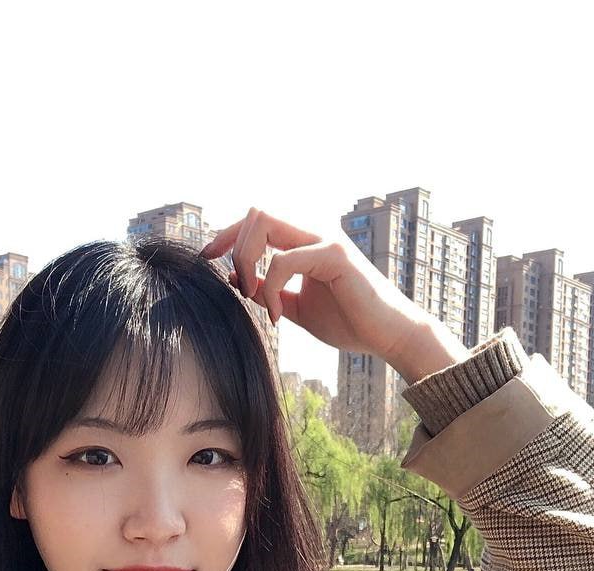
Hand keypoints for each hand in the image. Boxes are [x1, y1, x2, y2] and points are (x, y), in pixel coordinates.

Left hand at [199, 207, 463, 370]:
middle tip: (233, 284)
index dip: (226, 235)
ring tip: (253, 296)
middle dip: (232, 244)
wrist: (387, 336)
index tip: (207, 258)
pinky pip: (284, 261)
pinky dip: (271, 288)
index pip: (256, 221)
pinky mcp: (335, 255)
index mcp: (304, 241)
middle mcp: (313, 232)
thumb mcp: (297, 307)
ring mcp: (325, 239)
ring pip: (264, 222)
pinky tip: (278, 315)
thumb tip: (239, 281)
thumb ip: (269, 292)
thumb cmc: (349, 321)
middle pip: (255, 212)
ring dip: (247, 260)